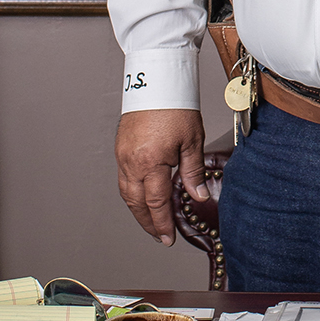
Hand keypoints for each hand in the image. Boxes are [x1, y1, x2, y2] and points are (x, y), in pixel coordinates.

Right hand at [115, 109, 208, 245]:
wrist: (156, 82)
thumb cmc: (176, 107)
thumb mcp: (192, 141)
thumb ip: (193, 171)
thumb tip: (199, 196)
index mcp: (151, 162)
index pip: (156, 203)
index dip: (163, 223)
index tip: (169, 238)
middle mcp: (132, 162)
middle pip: (137, 203)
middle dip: (148, 223)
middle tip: (160, 236)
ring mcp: (123, 156)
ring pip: (127, 193)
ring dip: (138, 211)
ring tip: (152, 222)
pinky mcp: (120, 149)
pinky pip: (123, 179)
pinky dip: (132, 194)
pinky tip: (143, 198)